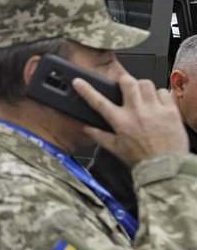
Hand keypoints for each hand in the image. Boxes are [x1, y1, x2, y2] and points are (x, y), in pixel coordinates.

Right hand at [72, 73, 187, 167]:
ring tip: (142, 96)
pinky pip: (164, 92)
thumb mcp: (116, 149)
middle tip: (124, 85)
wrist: (166, 168)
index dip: (86, 90)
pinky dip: (160, 96)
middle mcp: (136, 113)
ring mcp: (154, 110)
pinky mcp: (170, 112)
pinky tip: (157, 104)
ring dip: (142, 88)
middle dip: (124, 81)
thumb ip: (99, 136)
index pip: (99, 102)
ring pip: (146, 84)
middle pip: (127, 83)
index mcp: (120, 122)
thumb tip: (86, 128)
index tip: (78, 82)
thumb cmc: (142, 160)